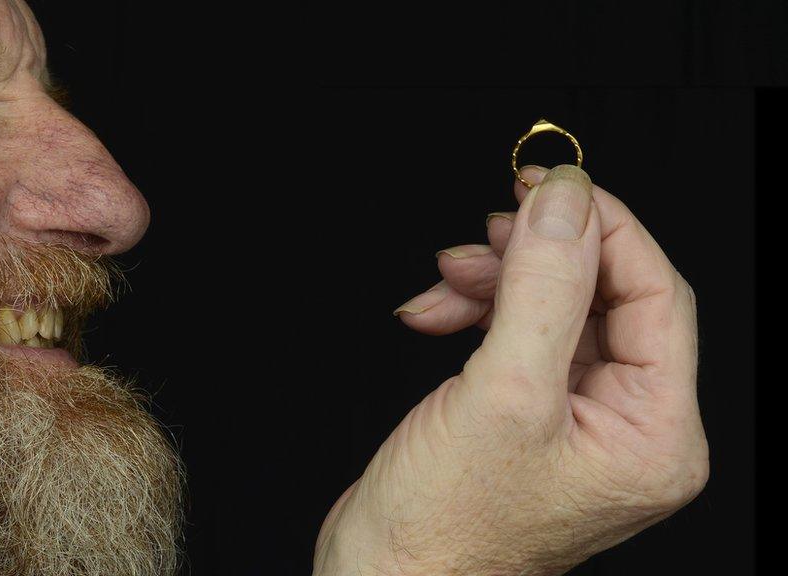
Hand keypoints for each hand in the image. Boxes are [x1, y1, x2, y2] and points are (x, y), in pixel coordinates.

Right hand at [313, 165, 707, 574]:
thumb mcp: (502, 394)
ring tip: (446, 280)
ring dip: (494, 282)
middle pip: (602, 297)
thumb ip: (543, 289)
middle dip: (536, 257)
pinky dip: (472, 312)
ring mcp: (575, 420)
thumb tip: (565, 204)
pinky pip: (516, 335)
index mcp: (654, 435)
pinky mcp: (527, 413)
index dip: (604, 231)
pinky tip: (433, 314)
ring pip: (552, 309)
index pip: (657, 295)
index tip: (552, 189)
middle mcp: (625, 426)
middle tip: (490, 227)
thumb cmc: (445, 527)